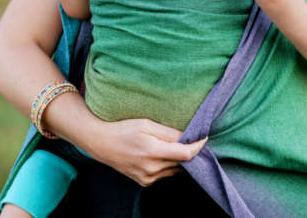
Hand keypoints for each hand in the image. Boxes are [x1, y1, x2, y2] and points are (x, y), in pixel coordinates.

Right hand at [86, 118, 206, 186]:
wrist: (102, 144)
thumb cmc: (123, 129)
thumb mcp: (146, 123)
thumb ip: (168, 132)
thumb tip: (187, 135)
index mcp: (153, 152)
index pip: (186, 154)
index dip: (199, 146)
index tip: (204, 138)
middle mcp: (152, 169)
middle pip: (182, 163)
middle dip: (189, 152)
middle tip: (191, 139)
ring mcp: (148, 178)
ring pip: (174, 170)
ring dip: (179, 160)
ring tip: (175, 146)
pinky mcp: (145, 182)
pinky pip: (164, 175)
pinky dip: (168, 166)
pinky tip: (162, 155)